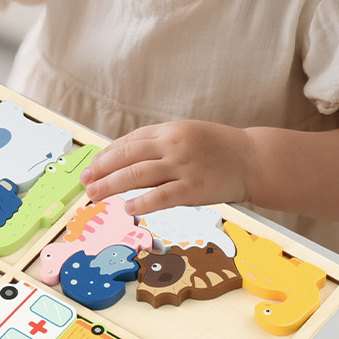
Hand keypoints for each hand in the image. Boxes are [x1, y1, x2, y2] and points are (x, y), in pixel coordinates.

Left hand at [80, 120, 254, 213]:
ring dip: (112, 185)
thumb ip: (159, 144)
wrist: (253, 159)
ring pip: (137, 175)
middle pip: (128, 156)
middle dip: (102, 170)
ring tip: (95, 194)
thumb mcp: (187, 135)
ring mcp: (183, 166)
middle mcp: (173, 145)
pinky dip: (141, 202)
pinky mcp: (193, 188)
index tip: (92, 166)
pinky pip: (161, 196)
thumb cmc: (217, 149)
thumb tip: (125, 159)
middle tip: (85, 182)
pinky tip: (127, 208)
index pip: (130, 141)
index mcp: (169, 130)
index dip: (107, 155)